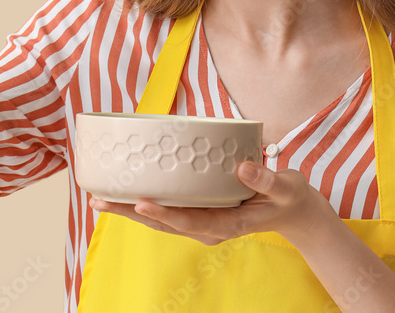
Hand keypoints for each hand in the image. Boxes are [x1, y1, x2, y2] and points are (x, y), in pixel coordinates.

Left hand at [88, 160, 333, 245]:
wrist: (296, 212)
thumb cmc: (290, 198)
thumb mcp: (287, 187)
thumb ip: (267, 178)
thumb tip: (241, 165)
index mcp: (228, 225)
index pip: (190, 221)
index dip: (165, 213)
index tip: (142, 201)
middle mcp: (210, 228)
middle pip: (164, 223)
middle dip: (131, 213)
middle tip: (98, 201)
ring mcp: (203, 223)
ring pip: (160, 220)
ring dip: (130, 210)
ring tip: (99, 199)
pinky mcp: (201, 214)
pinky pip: (168, 212)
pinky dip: (145, 204)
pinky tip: (126, 193)